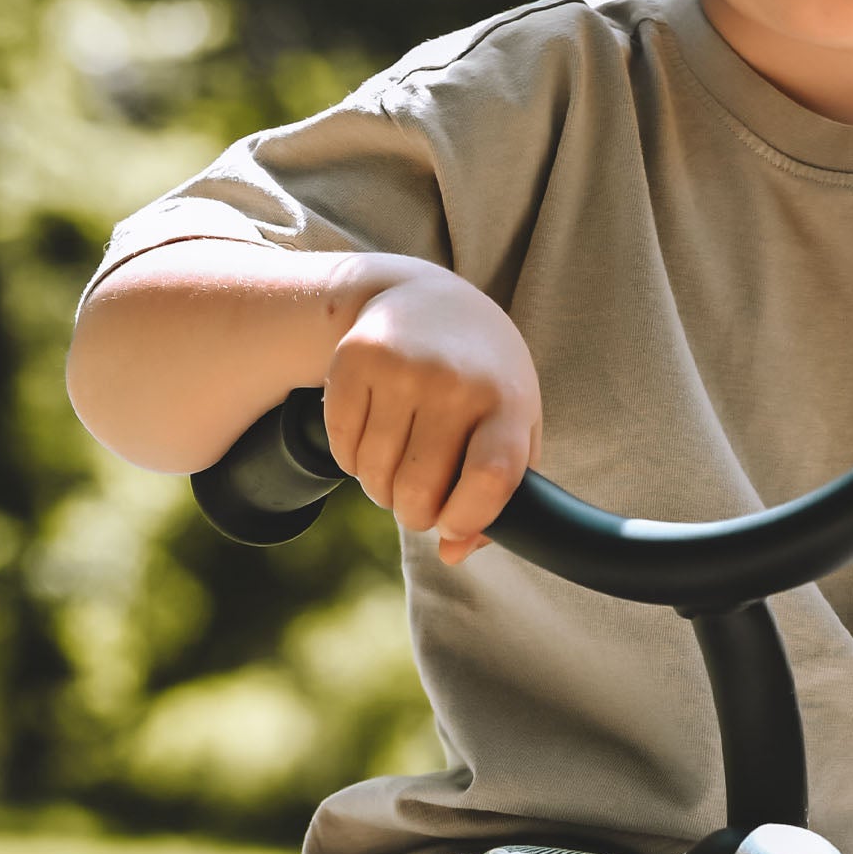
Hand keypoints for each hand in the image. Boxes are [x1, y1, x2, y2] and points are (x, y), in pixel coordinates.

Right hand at [327, 268, 542, 561]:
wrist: (427, 300)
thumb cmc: (482, 380)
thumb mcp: (511, 427)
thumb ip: (499, 497)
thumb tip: (454, 553)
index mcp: (506, 399)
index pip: (489, 479)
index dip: (467, 519)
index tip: (454, 525)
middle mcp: (453, 380)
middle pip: (419, 491)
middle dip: (415, 516)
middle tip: (419, 503)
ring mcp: (400, 367)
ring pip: (373, 476)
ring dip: (381, 489)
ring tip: (398, 465)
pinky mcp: (353, 361)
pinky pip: (341, 449)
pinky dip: (353, 462)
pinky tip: (374, 437)